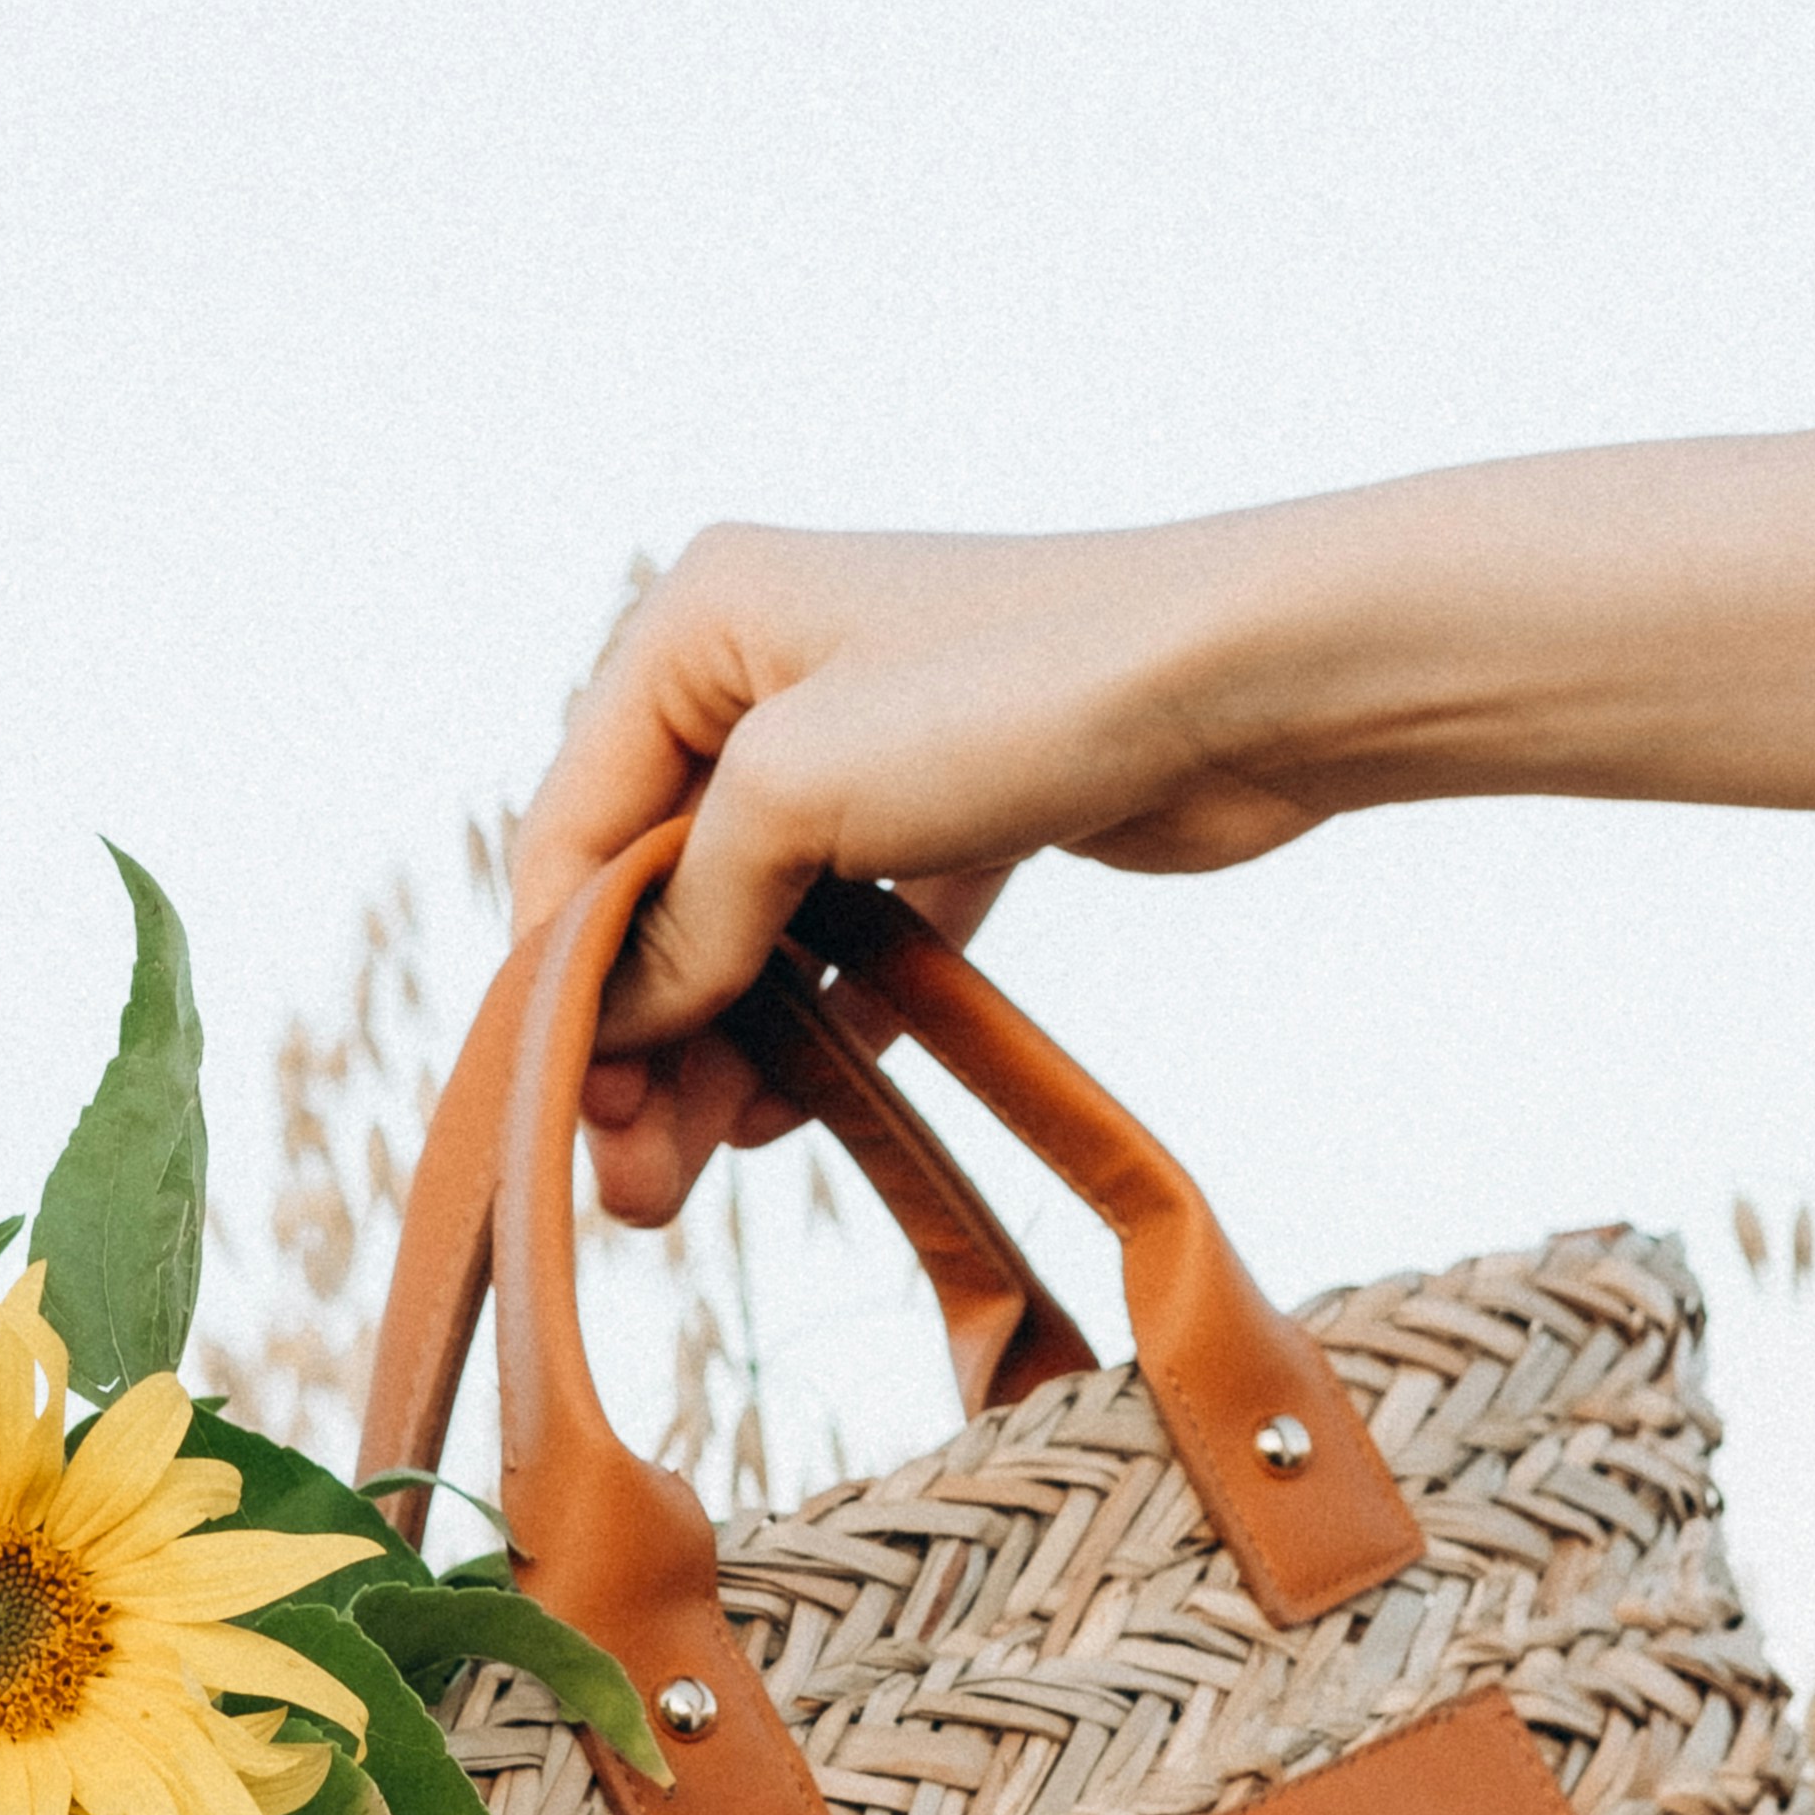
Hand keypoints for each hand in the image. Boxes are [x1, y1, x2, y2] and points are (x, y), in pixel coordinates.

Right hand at [515, 520, 1327, 1220]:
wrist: (1256, 682)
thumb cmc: (1016, 692)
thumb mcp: (798, 793)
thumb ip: (687, 915)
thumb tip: (610, 1025)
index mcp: (695, 628)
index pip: (573, 825)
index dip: (558, 976)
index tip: (563, 1113)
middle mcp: (763, 677)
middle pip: (657, 888)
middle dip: (638, 1038)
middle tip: (632, 1186)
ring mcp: (862, 749)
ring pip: (753, 926)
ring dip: (721, 1049)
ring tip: (691, 1179)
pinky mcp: (951, 817)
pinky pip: (850, 940)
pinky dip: (818, 1025)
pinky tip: (790, 1118)